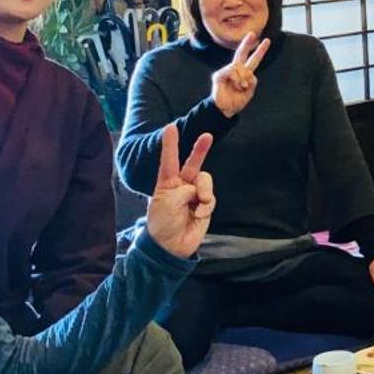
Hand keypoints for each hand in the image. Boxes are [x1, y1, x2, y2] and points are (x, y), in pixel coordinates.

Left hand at [145, 125, 215, 259]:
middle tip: (207, 135)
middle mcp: (181, 186)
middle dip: (200, 150)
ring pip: (205, 181)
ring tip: (199, 205)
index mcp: (166, 183)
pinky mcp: (205, 206)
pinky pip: (210, 198)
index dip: (170, 144)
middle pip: (192, 164)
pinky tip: (199, 215)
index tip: (170, 127)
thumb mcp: (166, 202)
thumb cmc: (162, 223)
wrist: (171, 246)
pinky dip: (207, 206)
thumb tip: (198, 191)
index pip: (168, 160)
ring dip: (204, 191)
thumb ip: (184, 190)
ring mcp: (194, 195)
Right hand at [210, 31, 270, 117]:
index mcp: (245, 73)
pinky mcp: (219, 75)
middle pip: (242, 53)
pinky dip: (237, 79)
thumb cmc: (237, 101)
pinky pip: (232, 71)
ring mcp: (227, 71)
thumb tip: (247, 73)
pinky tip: (237, 85)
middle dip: (247, 43)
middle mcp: (236, 70)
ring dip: (243, 79)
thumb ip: (252, 81)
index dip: (260, 50)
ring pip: (239, 67)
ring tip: (241, 87)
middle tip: (252, 34)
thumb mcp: (250, 91)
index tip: (266, 40)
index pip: (253, 60)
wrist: (226, 109)